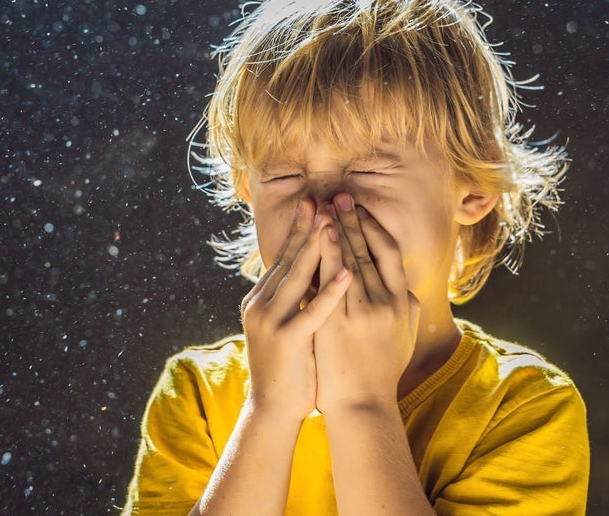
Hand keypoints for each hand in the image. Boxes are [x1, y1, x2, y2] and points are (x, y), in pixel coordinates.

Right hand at [240, 197, 351, 421]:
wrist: (273, 409)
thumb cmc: (290, 367)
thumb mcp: (291, 323)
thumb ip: (299, 298)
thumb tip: (317, 270)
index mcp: (263, 298)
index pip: (285, 256)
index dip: (302, 230)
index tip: (316, 204)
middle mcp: (261, 304)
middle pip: (290, 259)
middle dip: (308, 228)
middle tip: (322, 199)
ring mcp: (271, 321)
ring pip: (298, 277)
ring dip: (318, 248)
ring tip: (333, 221)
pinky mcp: (287, 340)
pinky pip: (312, 312)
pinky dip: (330, 291)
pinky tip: (347, 273)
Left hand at [313, 193, 420, 413]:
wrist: (362, 404)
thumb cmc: (382, 371)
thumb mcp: (405, 337)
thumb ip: (408, 308)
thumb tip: (407, 287)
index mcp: (402, 302)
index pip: (390, 253)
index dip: (375, 228)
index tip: (361, 209)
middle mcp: (385, 303)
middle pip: (368, 250)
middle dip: (353, 220)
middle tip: (340, 194)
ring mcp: (361, 312)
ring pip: (349, 260)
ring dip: (337, 229)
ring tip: (325, 206)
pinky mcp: (338, 323)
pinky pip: (330, 282)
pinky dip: (325, 255)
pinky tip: (318, 236)